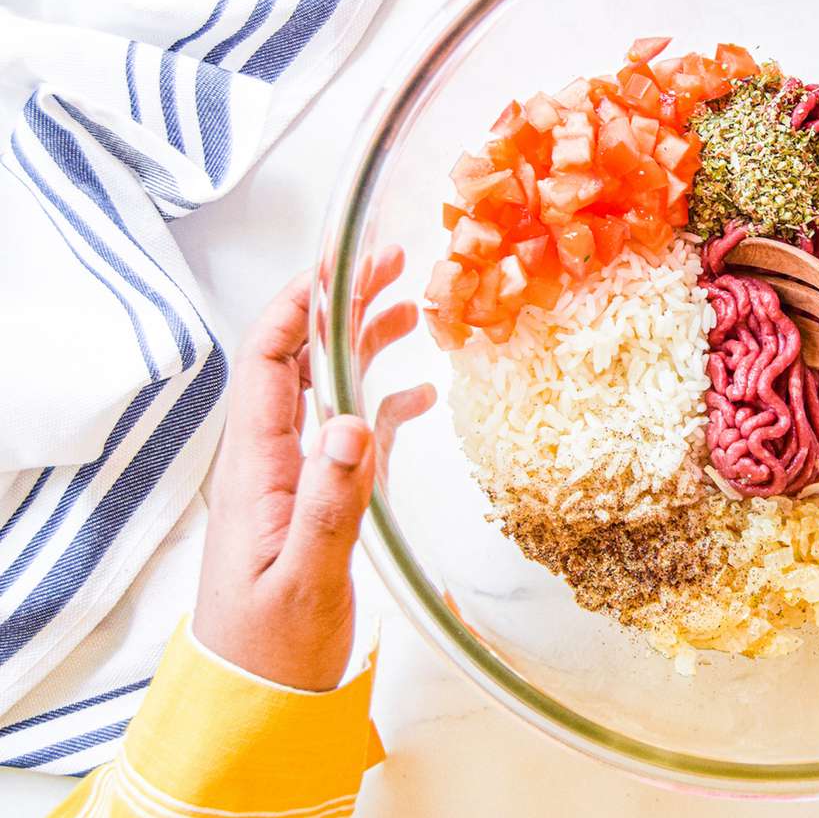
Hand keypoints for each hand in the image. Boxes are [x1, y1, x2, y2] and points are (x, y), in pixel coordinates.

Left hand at [193, 248, 433, 689]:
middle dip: (340, 305)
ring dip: (365, 344)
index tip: (337, 264)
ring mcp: (298, 476)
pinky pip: (354, 434)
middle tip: (390, 263)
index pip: (267, 363)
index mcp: (255, 467)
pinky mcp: (323, 499)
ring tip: (414, 306)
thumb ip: (329, 502)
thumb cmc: (271, 645)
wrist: (259, 696)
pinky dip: (385, 404)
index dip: (297, 307)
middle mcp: (272, 460)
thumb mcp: (303, 577)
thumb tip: (351, 422)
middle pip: (301, 360)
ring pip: (330, 389)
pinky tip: (422, 392)